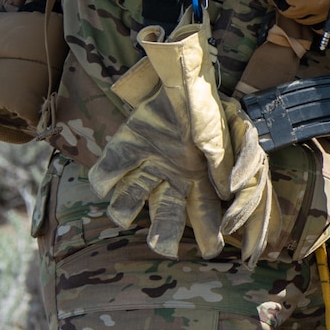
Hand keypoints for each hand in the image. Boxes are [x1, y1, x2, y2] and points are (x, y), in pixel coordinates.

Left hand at [89, 24, 276, 260]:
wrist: (180, 79)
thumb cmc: (205, 108)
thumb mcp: (219, 135)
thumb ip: (220, 163)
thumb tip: (226, 191)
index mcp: (197, 180)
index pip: (204, 216)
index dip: (209, 234)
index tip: (211, 250)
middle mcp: (171, 180)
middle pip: (166, 218)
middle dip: (165, 236)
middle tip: (164, 248)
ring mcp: (146, 167)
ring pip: (130, 202)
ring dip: (125, 210)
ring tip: (123, 213)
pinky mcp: (124, 151)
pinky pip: (107, 174)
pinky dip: (104, 180)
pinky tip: (106, 181)